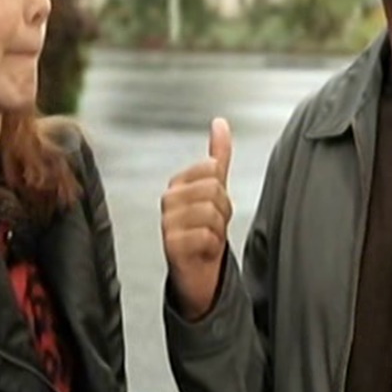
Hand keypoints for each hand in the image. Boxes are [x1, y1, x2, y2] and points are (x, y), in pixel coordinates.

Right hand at [161, 117, 232, 320]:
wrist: (198, 270)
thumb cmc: (205, 227)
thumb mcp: (215, 187)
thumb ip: (218, 153)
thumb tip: (220, 122)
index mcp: (178, 182)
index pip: (212, 169)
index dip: (223, 190)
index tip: (215, 205)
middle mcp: (169, 199)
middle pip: (214, 190)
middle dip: (222, 211)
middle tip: (212, 225)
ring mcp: (167, 221)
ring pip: (211, 212)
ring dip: (218, 230)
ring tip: (207, 237)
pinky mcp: (170, 244)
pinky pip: (207, 236)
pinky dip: (212, 246)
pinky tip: (202, 250)